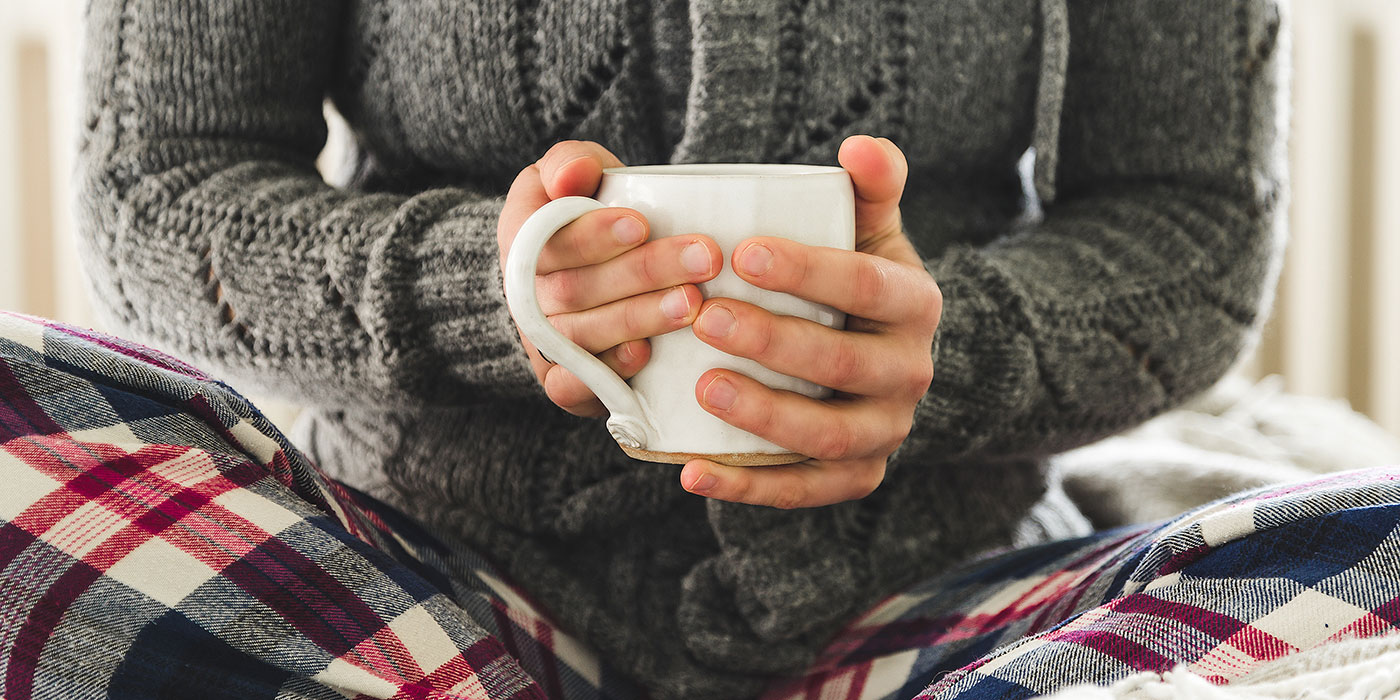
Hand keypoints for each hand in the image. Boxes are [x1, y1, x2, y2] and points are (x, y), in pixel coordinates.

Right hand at [497, 141, 721, 415]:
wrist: (572, 277)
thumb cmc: (585, 216)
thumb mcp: (573, 173)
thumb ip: (572, 161)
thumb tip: (572, 176)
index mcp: (522, 237)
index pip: (550, 239)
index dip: (593, 235)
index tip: (642, 223)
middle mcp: (525, 295)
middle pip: (577, 289)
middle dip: (643, 273)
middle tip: (704, 258)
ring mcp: (543, 343)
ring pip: (584, 336)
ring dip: (639, 319)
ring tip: (692, 303)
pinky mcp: (563, 382)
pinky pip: (574, 386)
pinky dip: (607, 373)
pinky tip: (645, 356)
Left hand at [680, 135, 940, 507]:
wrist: (882, 355)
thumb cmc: (857, 279)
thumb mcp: (871, 229)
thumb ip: (871, 185)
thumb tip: (860, 147)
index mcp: (915, 303)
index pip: (867, 286)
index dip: (808, 270)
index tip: (742, 251)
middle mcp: (911, 373)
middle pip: (841, 365)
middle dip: (772, 342)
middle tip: (704, 317)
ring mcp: (885, 431)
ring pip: (826, 436)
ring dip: (762, 416)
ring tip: (703, 387)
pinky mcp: (856, 475)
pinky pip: (805, 491)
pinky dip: (748, 487)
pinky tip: (691, 471)